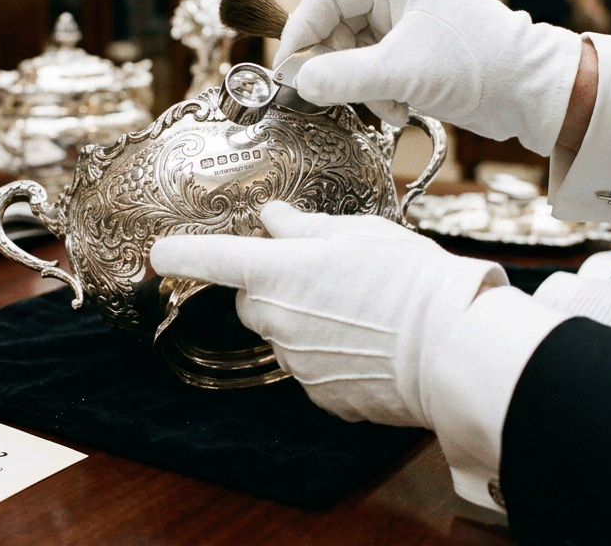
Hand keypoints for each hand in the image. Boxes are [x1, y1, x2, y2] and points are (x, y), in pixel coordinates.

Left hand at [150, 201, 506, 426]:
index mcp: (276, 272)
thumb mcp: (358, 233)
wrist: (450, 349)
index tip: (160, 252)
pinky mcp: (321, 395)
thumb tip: (273, 217)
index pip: (208, 259)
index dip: (179, 252)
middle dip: (274, 286)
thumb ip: (304, 226)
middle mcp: (275, 320)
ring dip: (305, 321)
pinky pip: (311, 368)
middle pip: (251, 299)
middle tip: (323, 273)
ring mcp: (296, 363)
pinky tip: (367, 342)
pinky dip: (329, 354)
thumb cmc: (408, 280)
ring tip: (359, 309)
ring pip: (283, 334)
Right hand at [278, 0, 582, 154]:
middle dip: (341, 66)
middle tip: (348, 96)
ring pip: (355, 52)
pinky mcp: (417, 51)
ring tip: (392, 106)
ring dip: (363, 86)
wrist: (535, 94)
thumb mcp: (401, 72)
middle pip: (337, 25)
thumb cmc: (478, 66)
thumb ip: (342, 76)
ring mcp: (409, 22)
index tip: (289, 68)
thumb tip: (297, 80)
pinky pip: (376, 68)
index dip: (302, 29)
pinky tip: (404, 107)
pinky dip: (381, 92)